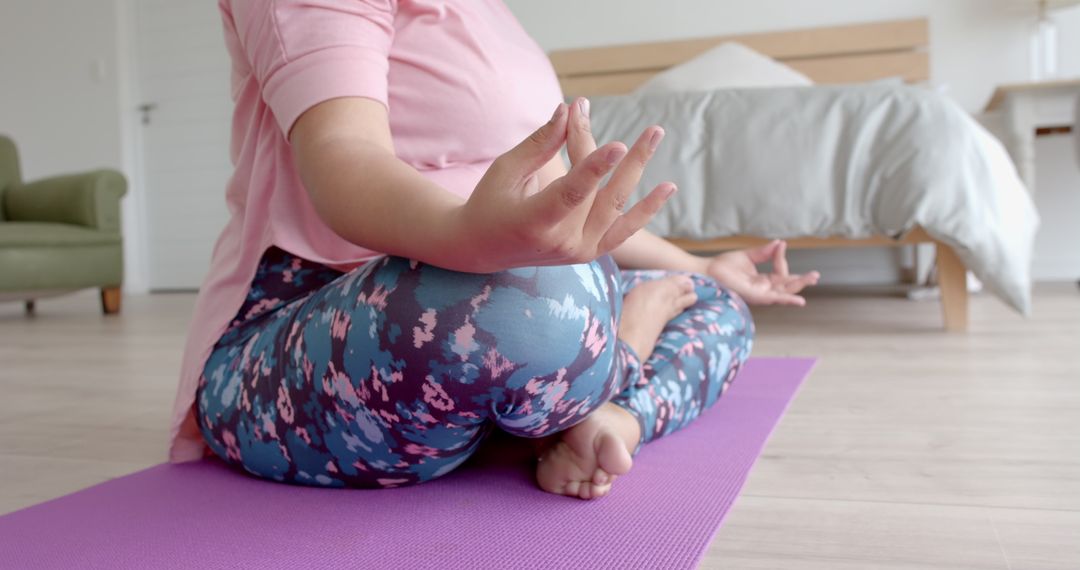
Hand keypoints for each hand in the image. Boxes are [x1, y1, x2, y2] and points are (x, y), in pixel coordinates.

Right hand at [458, 99, 675, 271]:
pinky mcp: (590, 252)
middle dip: (595, 146)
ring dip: (637, 167)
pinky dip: (646, 210)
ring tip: (654, 134)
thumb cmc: (489, 202)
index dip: (595, 169)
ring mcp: (580, 250)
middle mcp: (562, 242)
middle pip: (592, 188)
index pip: (571, 194)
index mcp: (534, 223)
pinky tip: (667, 187)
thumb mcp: (506, 171)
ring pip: (614, 203)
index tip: (619, 144)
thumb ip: (540, 144)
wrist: (484, 248)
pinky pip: (625, 230)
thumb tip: (568, 110)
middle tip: (612, 115)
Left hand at [705, 240, 819, 305]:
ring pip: (784, 293)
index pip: (780, 272)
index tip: (780, 245)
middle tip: (815, 275)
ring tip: (812, 279)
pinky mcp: (754, 298)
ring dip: (798, 287)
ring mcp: (759, 295)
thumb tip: (780, 243)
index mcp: (762, 280)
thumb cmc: (723, 266)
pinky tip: (798, 300)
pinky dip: (786, 299)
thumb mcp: (747, 256)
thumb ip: (764, 252)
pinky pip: (773, 299)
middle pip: (787, 287)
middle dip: (802, 281)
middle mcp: (763, 289)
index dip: (782, 258)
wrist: (707, 271)